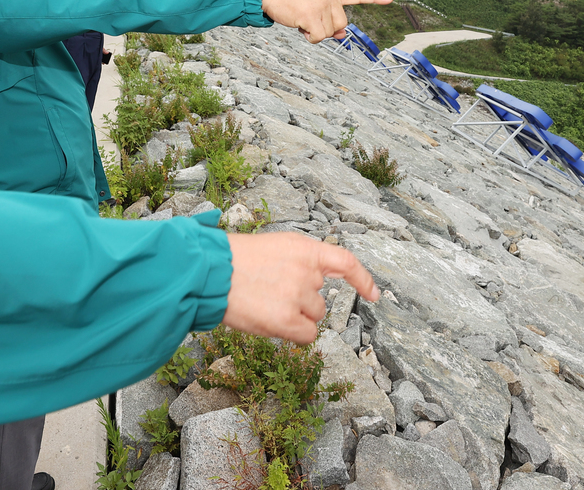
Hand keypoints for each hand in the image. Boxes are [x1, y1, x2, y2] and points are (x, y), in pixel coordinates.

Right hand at [222, 232, 379, 342]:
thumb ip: (298, 263)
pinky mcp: (287, 320)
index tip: (375, 294)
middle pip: (321, 299)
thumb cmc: (233, 261)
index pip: (345, 262)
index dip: (363, 280)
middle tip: (271, 295)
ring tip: (264, 304)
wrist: (209, 271)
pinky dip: (294, 334)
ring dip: (295, 317)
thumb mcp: (273, 248)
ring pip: (313, 317)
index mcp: (304, 248)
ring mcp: (298, 295)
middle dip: (302, 302)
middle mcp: (307, 270)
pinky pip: (306, 336)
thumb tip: (314, 285)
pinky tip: (271, 323)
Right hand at [260, 0, 393, 42]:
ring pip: (330, 32)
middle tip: (308, 18)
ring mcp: (322, 2)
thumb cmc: (291, 3)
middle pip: (342, 24)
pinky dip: (309, 37)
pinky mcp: (312, 13)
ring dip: (315, 32)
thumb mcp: (313, 8)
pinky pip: (319, 37)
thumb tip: (341, 34)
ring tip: (302, 19)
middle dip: (325, 28)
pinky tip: (299, 25)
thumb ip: (330, 20)